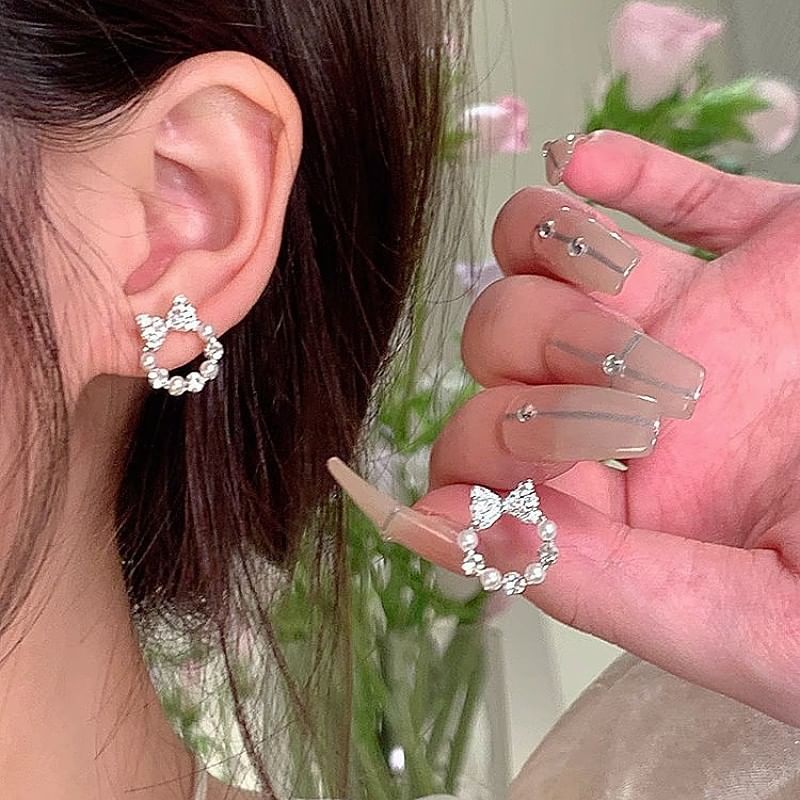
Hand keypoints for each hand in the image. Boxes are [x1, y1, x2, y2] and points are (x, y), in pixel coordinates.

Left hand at [328, 130, 799, 725]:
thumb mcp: (764, 628)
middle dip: (526, 357)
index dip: (482, 452)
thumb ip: (607, 590)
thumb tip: (457, 542)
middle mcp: (644, 418)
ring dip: (547, 260)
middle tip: (629, 389)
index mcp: (631, 513)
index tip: (525, 449)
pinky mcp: (767, 257)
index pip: (484, 467)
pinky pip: (669, 195)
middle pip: (500, 357)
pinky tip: (587, 164)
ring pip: (551, 268)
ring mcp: (699, 328)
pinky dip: (618, 172)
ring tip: (620, 297)